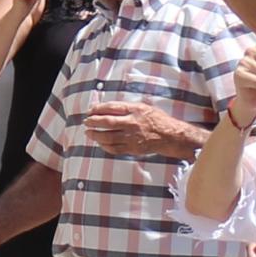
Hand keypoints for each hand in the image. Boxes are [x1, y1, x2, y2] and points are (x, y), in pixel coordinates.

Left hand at [81, 97, 204, 160]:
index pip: (111, 108)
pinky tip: (100, 143)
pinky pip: (114, 149)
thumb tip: (108, 108)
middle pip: (107, 122)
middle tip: (86, 121)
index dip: (98, 109)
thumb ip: (127, 107)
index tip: (91, 110)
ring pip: (108, 137)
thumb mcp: (144, 107)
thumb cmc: (157, 119)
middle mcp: (132, 123)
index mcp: (135, 110)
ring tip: (89, 133)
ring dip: (96, 135)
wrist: (169, 136)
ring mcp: (131, 137)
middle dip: (93, 122)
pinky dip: (105, 146)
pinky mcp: (132, 149)